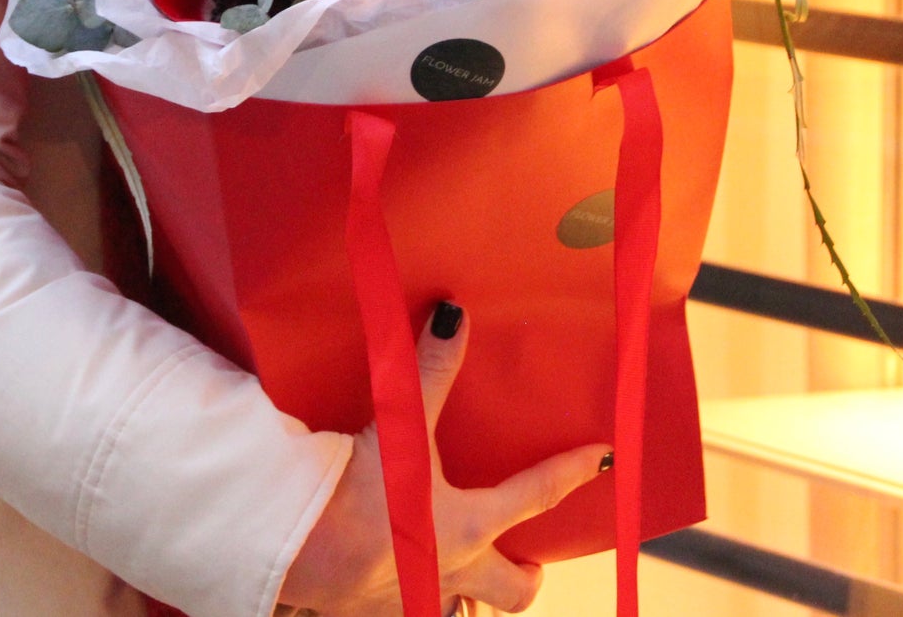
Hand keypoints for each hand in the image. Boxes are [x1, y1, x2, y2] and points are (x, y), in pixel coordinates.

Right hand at [278, 302, 610, 615]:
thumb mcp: (400, 427)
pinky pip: (408, 611)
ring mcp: (415, 600)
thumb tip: (455, 315)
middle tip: (529, 560)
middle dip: (526, 578)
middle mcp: (453, 571)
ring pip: (461, 611)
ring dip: (468, 594)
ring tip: (460, 572)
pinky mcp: (373, 613)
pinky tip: (396, 578)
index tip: (604, 459)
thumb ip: (430, 370)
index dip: (574, 471)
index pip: (538, 493)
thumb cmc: (358, 492)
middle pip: (513, 592)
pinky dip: (411, 598)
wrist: (298, 550)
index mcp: (469, 525)